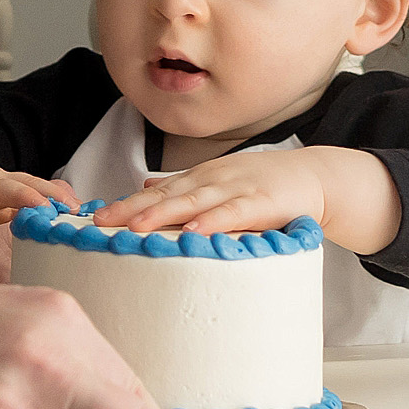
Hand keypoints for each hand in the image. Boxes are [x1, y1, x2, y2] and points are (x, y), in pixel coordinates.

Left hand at [89, 145, 395, 252]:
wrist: (314, 176)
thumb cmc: (263, 185)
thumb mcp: (218, 184)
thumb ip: (183, 190)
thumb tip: (143, 190)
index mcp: (198, 179)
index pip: (154, 192)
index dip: (124, 204)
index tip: (93, 218)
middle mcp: (211, 180)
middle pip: (164, 195)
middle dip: (130, 209)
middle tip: (100, 224)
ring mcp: (235, 189)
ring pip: (193, 202)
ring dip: (163, 215)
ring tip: (135, 228)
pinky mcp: (261, 202)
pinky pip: (233, 213)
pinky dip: (213, 222)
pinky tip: (195, 232)